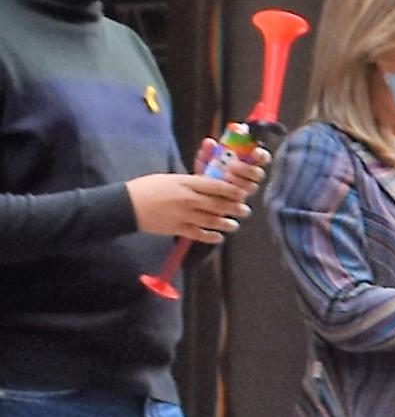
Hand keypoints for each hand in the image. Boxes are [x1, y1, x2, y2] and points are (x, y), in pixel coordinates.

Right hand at [130, 167, 250, 242]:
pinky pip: (199, 234)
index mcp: (185, 183)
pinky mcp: (178, 228)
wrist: (127, 204)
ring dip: (226, 224)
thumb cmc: (148, 188)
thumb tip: (210, 187)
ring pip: (212, 220)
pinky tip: (218, 237)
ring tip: (234, 225)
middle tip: (245, 210)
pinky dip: (211, 237)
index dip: (231, 191)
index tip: (242, 193)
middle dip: (234, 208)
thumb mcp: (171, 179)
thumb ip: (190, 183)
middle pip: (218, 204)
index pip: (215, 186)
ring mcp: (184, 215)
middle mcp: (188, 199)